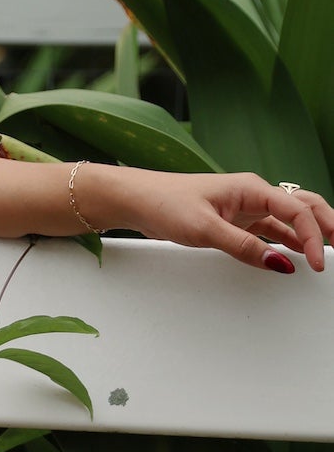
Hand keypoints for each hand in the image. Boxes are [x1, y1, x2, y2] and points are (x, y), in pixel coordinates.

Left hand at [100, 163, 333, 274]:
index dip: (314, 235)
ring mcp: (246, 208)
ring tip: (326, 253)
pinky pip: (270, 230)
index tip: (319, 262)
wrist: (137, 200)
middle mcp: (254, 195)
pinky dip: (286, 242)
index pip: (298, 210)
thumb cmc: (165, 203)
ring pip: (289, 219)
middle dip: (327, 225)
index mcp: (252, 188)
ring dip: (309, 234)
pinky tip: (295, 256)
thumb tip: (278, 263)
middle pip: (304, 207)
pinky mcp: (236, 221)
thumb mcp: (205, 229)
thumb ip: (243, 247)